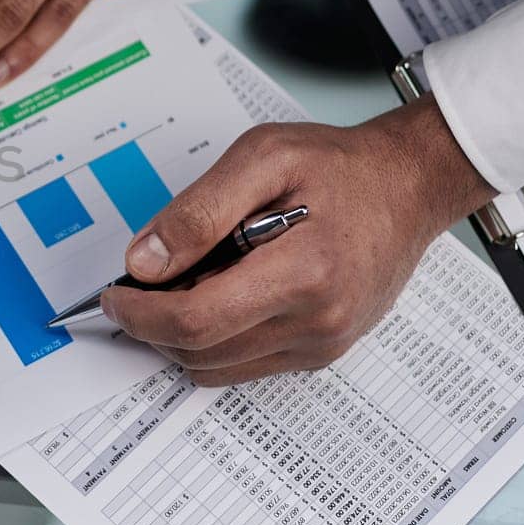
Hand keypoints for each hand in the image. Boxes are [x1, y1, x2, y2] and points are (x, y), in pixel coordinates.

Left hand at [99, 99, 494, 385]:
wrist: (409, 186)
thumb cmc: (341, 167)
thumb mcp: (262, 158)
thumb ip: (197, 211)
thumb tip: (145, 262)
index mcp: (305, 272)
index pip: (195, 320)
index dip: (140, 313)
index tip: (114, 294)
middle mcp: (318, 321)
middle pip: (199, 351)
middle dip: (153, 325)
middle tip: (136, 287)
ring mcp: (323, 343)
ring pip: (216, 367)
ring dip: (180, 335)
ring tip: (181, 283)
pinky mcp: (322, 352)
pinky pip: (244, 365)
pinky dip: (213, 340)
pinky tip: (215, 294)